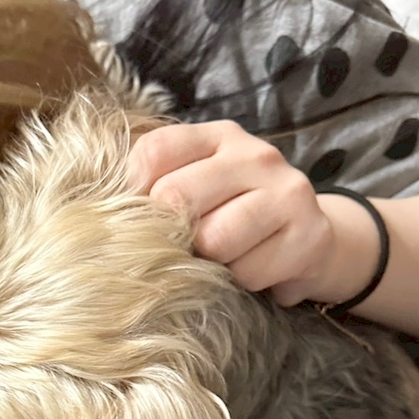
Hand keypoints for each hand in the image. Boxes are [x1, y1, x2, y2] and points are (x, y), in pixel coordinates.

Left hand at [128, 121, 366, 305]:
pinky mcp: (310, 234)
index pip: (152, 152)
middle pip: (176, 197)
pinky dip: (244, 281)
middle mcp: (254, 155)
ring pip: (214, 241)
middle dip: (176, 232)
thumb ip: (157, 184)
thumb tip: (106, 213)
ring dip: (212, 261)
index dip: (137, 192)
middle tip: (193, 242)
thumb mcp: (198, 184)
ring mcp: (286, 191)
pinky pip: (248, 273)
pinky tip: (257, 266)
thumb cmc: (235, 213)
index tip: (149, 215)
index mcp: (218, 137)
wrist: (312, 237)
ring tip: (227, 256)